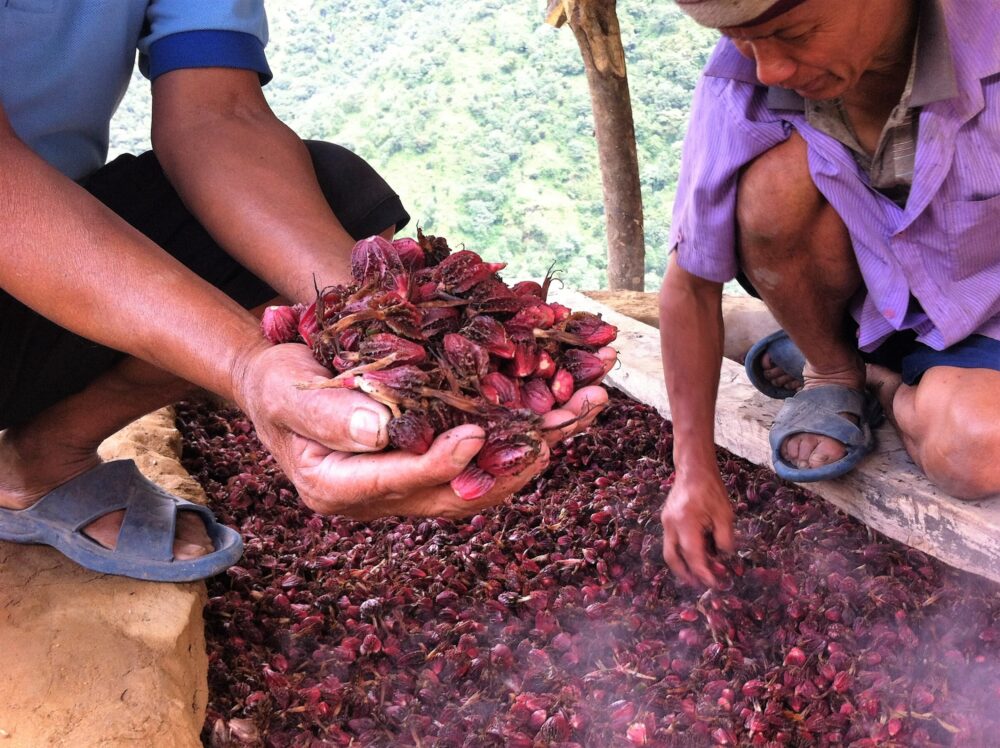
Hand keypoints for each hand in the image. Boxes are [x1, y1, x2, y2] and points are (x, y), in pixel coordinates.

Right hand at [233, 343, 616, 519]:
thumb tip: (380, 431)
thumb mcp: (286, 390)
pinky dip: (517, 444)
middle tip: (562, 424)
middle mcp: (377, 499)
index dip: (440, 461)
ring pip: (478, 484)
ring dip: (532, 451)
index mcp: (337, 487)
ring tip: (579, 414)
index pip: (398, 481)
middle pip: (454, 492)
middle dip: (514, 460)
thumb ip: (327, 413)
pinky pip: (478, 468)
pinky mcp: (424, 471)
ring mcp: (404, 490)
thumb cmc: (277, 383)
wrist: (280, 386)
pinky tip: (553, 418)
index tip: (476, 433)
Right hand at [661, 468, 734, 586]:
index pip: (693, 556)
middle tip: (700, 584)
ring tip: (697, 573)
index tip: (715, 584)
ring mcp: (666, 522)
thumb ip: (725, 539)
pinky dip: (682, 551)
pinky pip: (672, 541)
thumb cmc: (711, 489)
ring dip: (682, 564)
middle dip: (685, 574)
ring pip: (670, 550)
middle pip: (672, 558)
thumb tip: (723, 557)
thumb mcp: (725, 514)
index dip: (703, 573)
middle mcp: (671, 525)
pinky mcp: (667, 518)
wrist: (693, 468)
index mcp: (685, 523)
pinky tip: (695, 553)